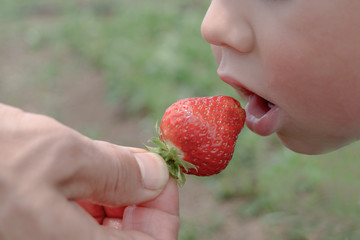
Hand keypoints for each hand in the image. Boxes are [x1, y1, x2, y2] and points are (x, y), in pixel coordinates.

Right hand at [0, 103, 176, 239]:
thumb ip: (118, 171)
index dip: (164, 208)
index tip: (162, 173)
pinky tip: (82, 174)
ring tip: (104, 163)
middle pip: (128, 239)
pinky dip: (89, 199)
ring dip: (113, 196)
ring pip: (102, 230)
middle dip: (138, 199)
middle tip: (135, 162)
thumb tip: (156, 177)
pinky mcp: (33, 230)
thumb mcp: (61, 156)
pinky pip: (75, 224)